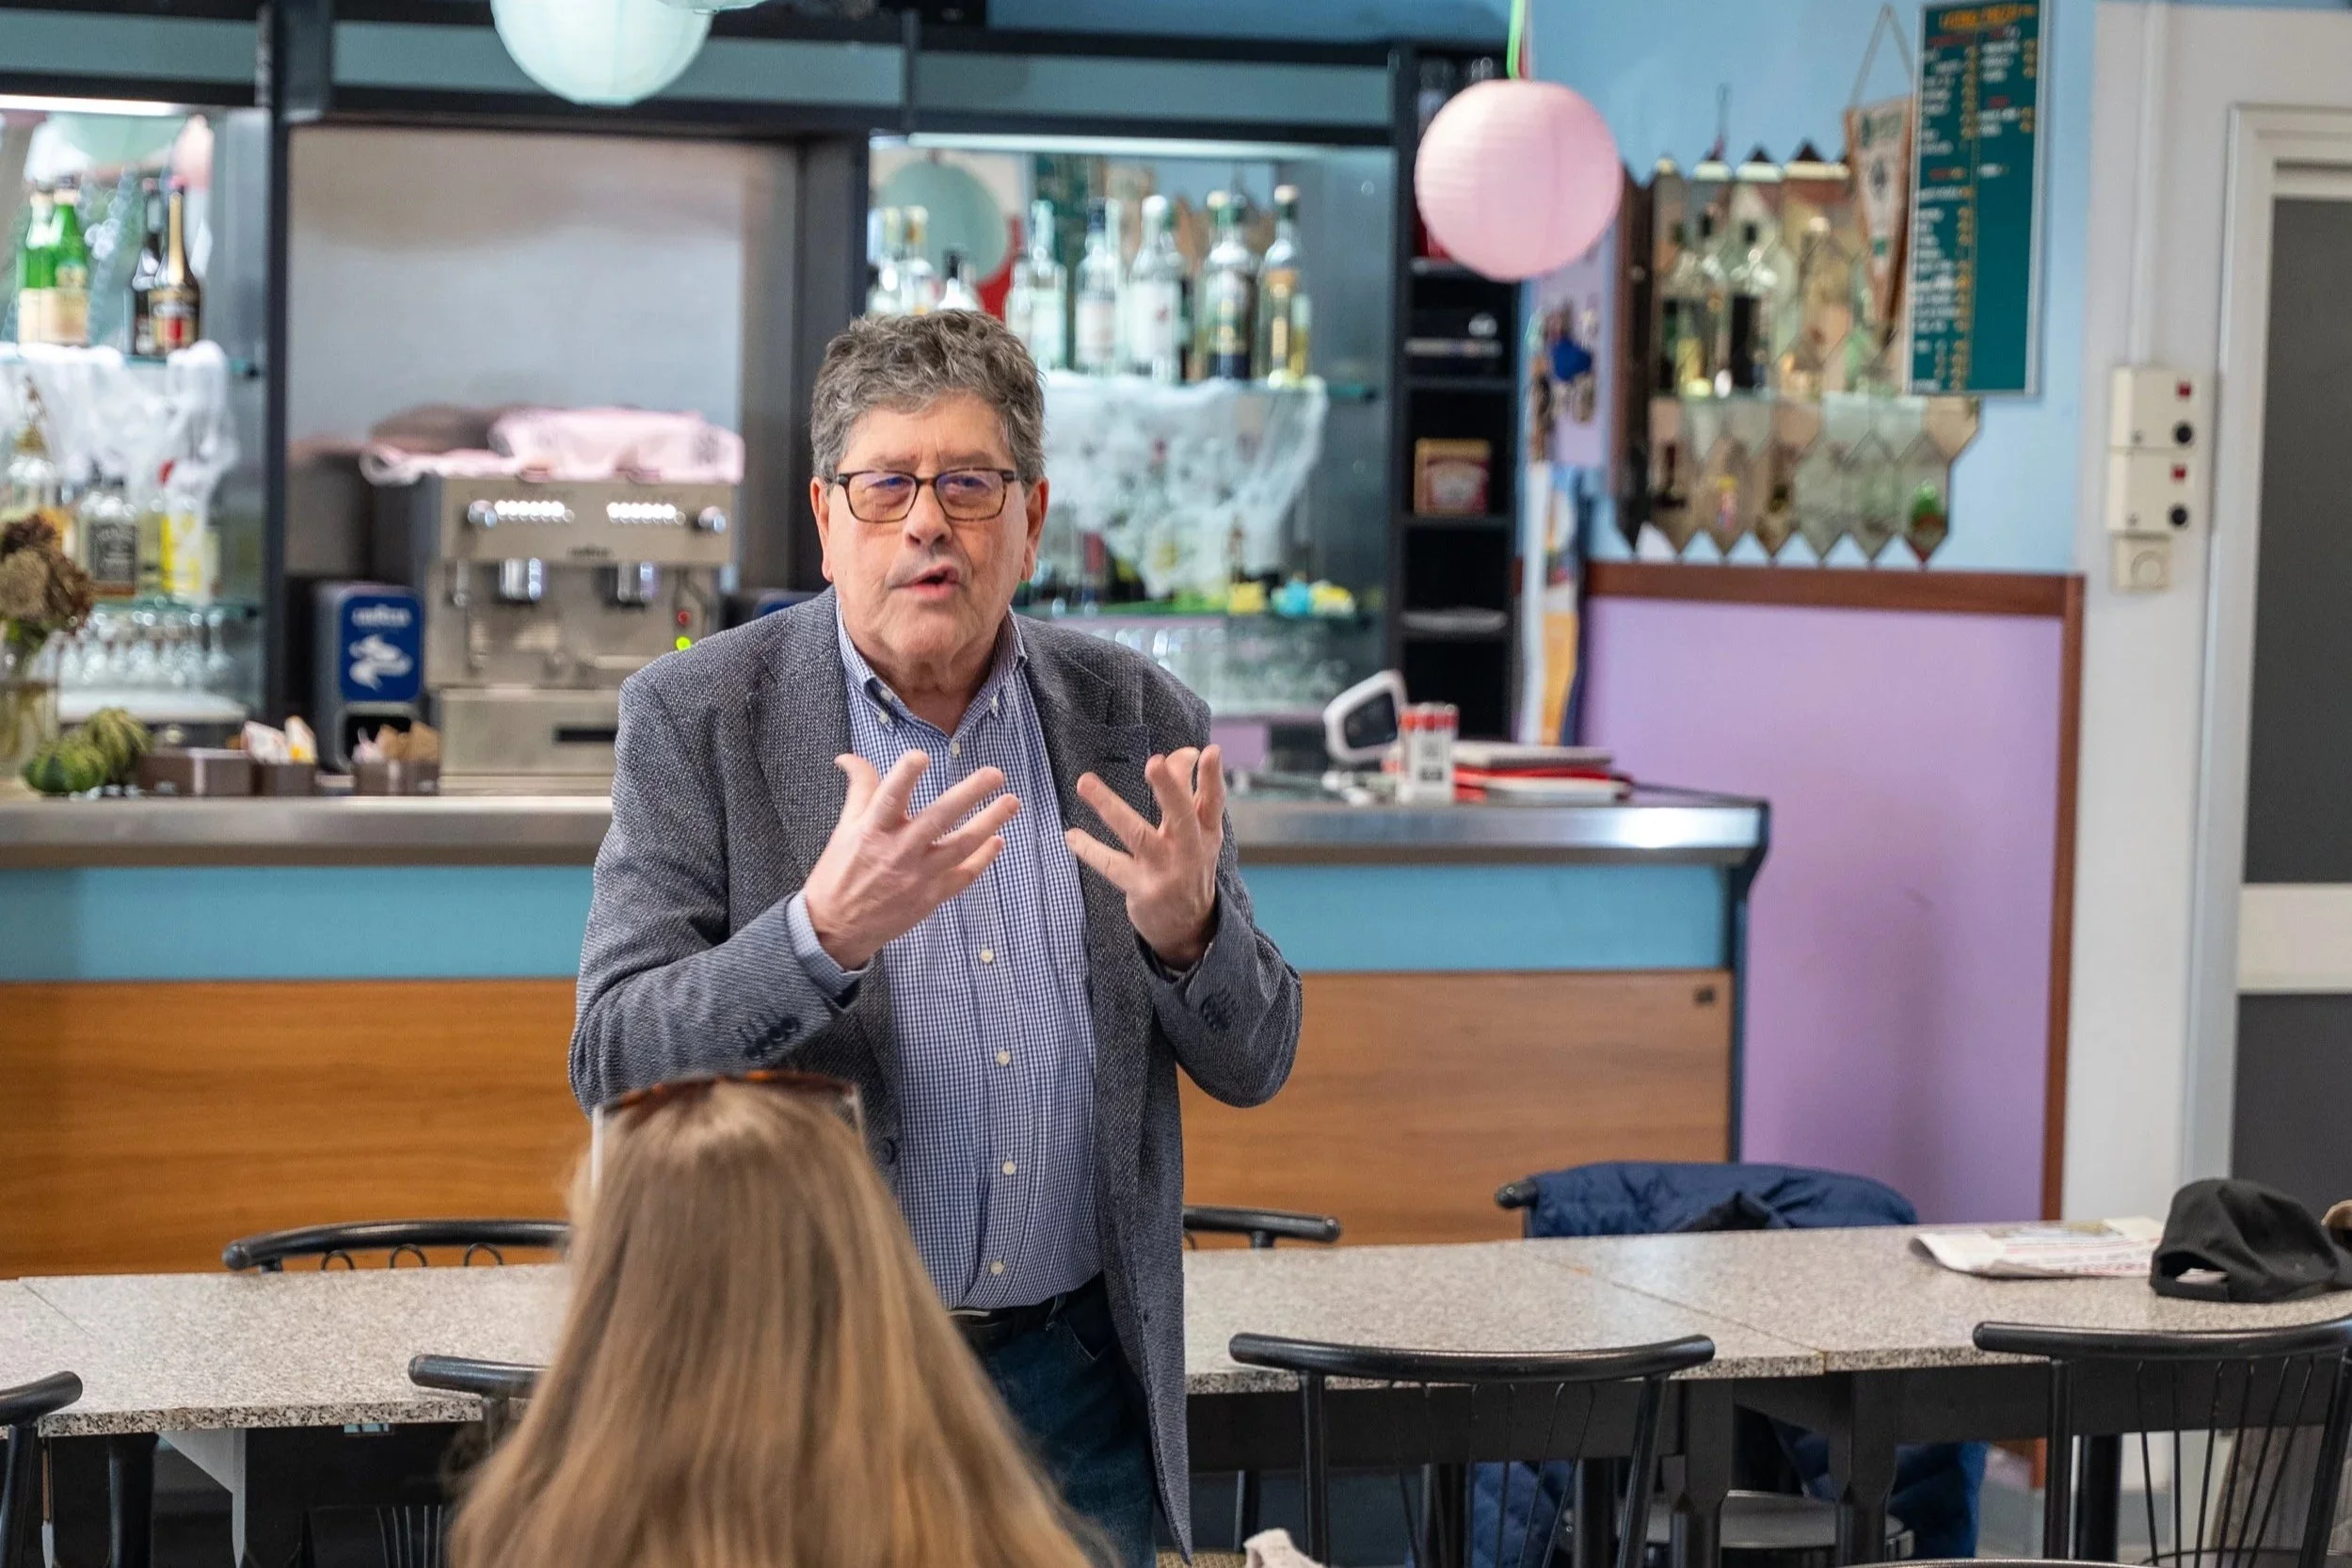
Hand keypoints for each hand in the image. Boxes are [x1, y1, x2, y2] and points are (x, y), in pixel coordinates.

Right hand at [803, 751, 1020, 970]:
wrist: (837, 929)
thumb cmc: (840, 873)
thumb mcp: (845, 828)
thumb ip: (859, 790)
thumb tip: (849, 757)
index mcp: (872, 830)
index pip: (888, 798)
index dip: (904, 776)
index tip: (921, 755)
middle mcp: (898, 851)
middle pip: (938, 819)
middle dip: (969, 794)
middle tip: (995, 774)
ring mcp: (918, 876)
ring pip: (961, 846)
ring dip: (989, 823)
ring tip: (1011, 802)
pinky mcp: (931, 897)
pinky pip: (964, 875)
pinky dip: (983, 858)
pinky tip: (998, 840)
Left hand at [1066, 745, 1224, 968]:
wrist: (1189, 926)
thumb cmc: (1189, 863)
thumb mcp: (1199, 833)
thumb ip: (1190, 792)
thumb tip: (1186, 751)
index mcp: (1206, 832)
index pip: (1212, 801)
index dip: (1213, 777)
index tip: (1208, 751)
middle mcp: (1189, 849)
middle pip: (1180, 815)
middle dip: (1168, 788)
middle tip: (1155, 762)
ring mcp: (1165, 870)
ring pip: (1136, 834)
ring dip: (1109, 806)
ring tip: (1085, 782)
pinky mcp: (1142, 889)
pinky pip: (1110, 864)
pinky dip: (1089, 849)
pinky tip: (1070, 835)